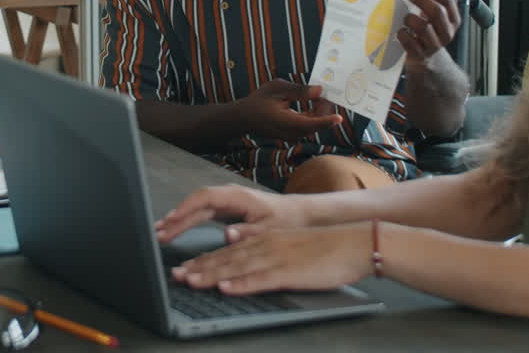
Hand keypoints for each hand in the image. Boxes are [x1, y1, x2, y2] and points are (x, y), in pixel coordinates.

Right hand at [156, 184, 310, 243]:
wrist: (297, 214)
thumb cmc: (285, 220)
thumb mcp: (269, 229)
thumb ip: (247, 232)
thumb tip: (226, 234)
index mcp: (238, 196)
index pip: (206, 197)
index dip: (186, 207)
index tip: (172, 219)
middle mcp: (228, 196)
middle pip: (196, 203)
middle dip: (176, 217)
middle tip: (159, 233)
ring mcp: (225, 202)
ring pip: (195, 208)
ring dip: (178, 219)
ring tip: (160, 232)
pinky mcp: (224, 210)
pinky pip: (200, 213)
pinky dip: (186, 221)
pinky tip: (173, 228)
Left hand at [171, 223, 370, 294]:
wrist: (354, 244)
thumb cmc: (324, 249)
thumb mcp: (287, 243)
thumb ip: (260, 245)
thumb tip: (233, 241)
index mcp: (264, 240)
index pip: (227, 253)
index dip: (202, 261)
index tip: (182, 269)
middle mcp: (265, 246)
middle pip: (225, 259)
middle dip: (197, 268)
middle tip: (175, 276)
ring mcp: (275, 258)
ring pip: (237, 268)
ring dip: (211, 276)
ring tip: (190, 281)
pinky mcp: (288, 272)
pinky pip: (260, 280)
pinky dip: (241, 285)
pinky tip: (226, 289)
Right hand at [236, 80, 342, 140]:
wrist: (244, 117)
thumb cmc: (259, 100)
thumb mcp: (277, 88)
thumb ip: (298, 90)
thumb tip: (319, 90)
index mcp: (285, 121)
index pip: (310, 124)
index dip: (326, 121)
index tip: (339, 118)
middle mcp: (290, 132)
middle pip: (315, 124)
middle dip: (324, 110)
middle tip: (326, 93)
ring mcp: (291, 136)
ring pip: (313, 126)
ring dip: (319, 112)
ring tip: (318, 96)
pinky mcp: (292, 135)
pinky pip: (308, 126)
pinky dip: (313, 115)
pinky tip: (313, 103)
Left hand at [399, 0, 461, 64]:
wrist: (426, 60)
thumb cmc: (427, 31)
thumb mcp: (432, 13)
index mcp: (453, 19)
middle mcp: (447, 32)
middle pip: (437, 11)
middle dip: (421, 0)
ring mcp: (435, 45)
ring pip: (423, 26)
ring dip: (410, 18)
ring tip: (405, 17)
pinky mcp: (420, 55)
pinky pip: (410, 42)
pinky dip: (402, 34)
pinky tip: (401, 31)